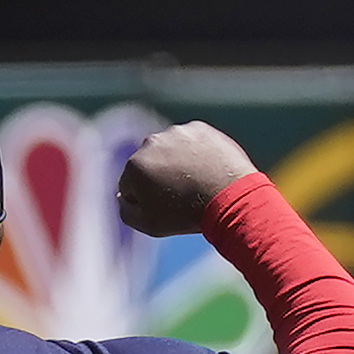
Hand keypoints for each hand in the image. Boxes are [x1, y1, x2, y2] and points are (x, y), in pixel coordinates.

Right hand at [116, 123, 257, 238]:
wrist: (229, 198)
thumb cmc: (185, 215)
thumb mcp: (147, 224)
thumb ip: (125, 209)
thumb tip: (124, 195)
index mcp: (134, 165)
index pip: (130, 183)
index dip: (145, 198)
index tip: (164, 206)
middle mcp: (151, 142)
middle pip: (149, 163)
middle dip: (158, 175)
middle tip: (179, 194)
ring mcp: (177, 132)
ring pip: (169, 149)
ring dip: (176, 162)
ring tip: (194, 182)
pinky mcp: (199, 128)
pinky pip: (191, 142)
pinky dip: (195, 152)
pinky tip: (205, 169)